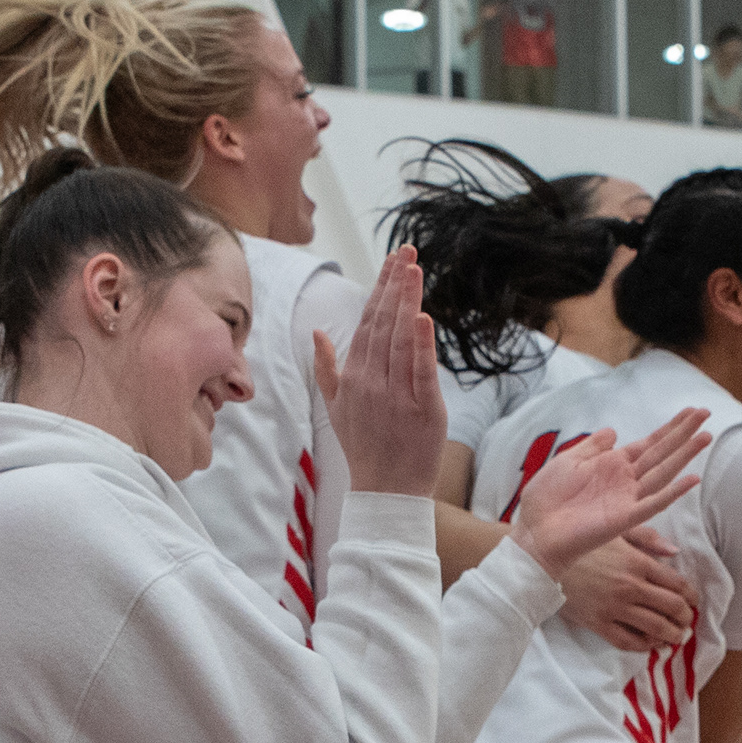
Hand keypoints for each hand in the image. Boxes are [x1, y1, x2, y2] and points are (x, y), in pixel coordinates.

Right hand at [315, 244, 446, 500]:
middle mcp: (372, 381)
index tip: (394, 261)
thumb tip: (317, 331)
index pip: (368, 322)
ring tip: (414, 270)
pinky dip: (422, 345)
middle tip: (407, 252)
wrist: (386, 491)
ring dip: (407, 303)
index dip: (381, 289)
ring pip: (401, 341)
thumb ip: (327, 367)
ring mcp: (397, 395)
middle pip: (384, 324)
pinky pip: (421, 372)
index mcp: (354, 375)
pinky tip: (424, 317)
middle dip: (395, 285)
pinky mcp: (423, 409)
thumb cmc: (364, 447)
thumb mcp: (336, 407)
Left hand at [508, 410, 706, 580]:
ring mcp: (627, 499)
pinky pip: (653, 504)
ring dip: (684, 455)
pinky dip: (672, 493)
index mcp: (612, 465)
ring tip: (705, 437)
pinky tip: (691, 479)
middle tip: (706, 413)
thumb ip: (592, 447)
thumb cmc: (546, 499)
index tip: (691, 412)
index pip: (649, 443)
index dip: (670, 428)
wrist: (534, 531)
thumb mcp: (567, 461)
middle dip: (683, 433)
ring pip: (663, 473)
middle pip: (661, 453)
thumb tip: (613, 430)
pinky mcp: (624, 519)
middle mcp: (625, 481)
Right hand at [559, 528, 695, 652]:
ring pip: (655, 627)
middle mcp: (630, 586)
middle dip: (685, 617)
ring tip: (676, 637)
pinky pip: (628, 641)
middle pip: (671, 607)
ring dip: (672, 635)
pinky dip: (645, 646)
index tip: (694, 601)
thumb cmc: (581, 543)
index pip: (677, 584)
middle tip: (687, 621)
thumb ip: (647, 538)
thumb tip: (675, 551)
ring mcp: (614, 608)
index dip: (691, 596)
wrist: (543, 561)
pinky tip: (651, 644)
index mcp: (637, 562)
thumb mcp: (615, 531)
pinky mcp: (598, 623)